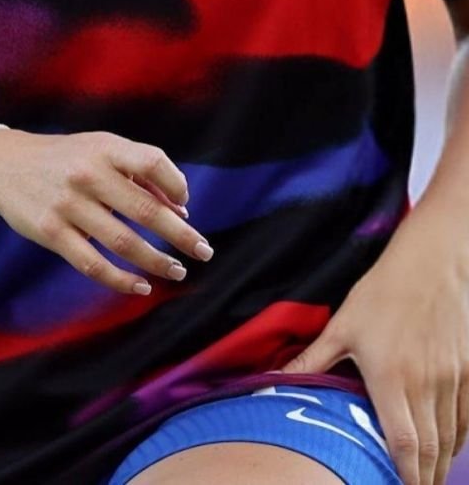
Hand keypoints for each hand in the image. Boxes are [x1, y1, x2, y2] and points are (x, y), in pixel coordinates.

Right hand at [0, 128, 213, 293]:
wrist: (4, 164)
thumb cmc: (65, 158)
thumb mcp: (99, 148)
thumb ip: (139, 172)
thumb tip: (181, 210)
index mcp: (105, 148)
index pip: (153, 161)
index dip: (176, 184)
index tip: (186, 206)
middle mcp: (88, 174)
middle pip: (145, 210)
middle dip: (180, 235)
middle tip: (204, 251)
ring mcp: (68, 205)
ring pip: (123, 242)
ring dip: (156, 261)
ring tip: (177, 271)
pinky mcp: (51, 232)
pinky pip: (92, 263)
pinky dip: (120, 279)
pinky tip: (140, 286)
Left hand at [282, 204, 468, 484]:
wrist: (433, 263)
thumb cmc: (383, 291)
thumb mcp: (343, 324)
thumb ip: (313, 359)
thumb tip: (275, 377)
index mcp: (391, 378)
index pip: (402, 443)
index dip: (403, 475)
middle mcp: (425, 384)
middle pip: (429, 450)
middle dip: (421, 478)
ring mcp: (450, 379)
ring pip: (448, 437)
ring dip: (438, 464)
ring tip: (426, 479)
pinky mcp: (466, 370)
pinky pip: (465, 417)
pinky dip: (457, 440)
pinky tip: (447, 449)